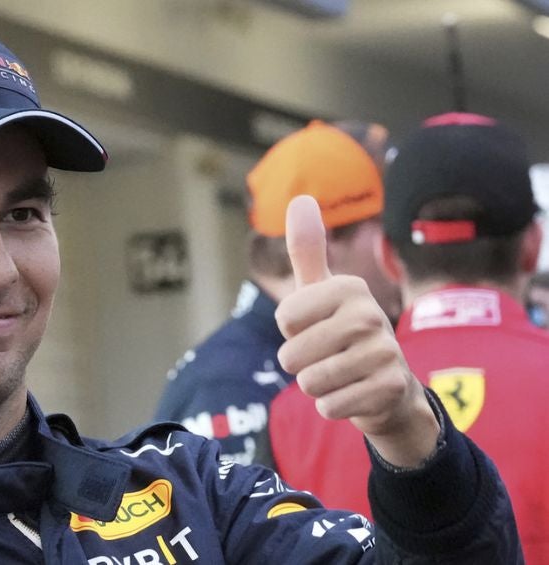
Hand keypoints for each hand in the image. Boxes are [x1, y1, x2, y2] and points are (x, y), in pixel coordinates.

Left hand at [276, 195, 438, 467]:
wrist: (389, 387)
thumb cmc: (342, 333)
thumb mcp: (322, 291)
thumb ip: (308, 249)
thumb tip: (301, 198)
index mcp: (349, 287)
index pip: (284, 318)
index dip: (291, 331)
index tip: (315, 327)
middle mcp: (369, 315)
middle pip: (292, 355)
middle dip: (300, 365)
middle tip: (327, 357)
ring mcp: (384, 352)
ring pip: (310, 382)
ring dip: (316, 387)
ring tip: (339, 375)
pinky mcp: (389, 389)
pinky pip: (330, 406)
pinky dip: (333, 407)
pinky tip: (353, 394)